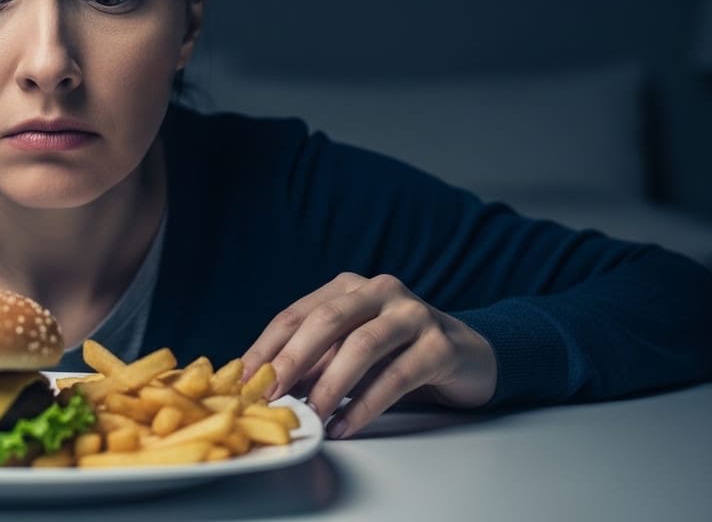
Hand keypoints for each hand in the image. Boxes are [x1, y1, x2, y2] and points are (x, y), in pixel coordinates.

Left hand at [242, 272, 495, 438]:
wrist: (467, 356)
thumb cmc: (397, 353)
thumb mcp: (350, 351)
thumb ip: (315, 361)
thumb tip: (268, 386)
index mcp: (348, 287)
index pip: (298, 314)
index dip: (267, 347)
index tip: (244, 379)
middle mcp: (380, 291)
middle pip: (327, 320)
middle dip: (293, 359)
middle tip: (271, 394)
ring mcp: (413, 314)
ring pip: (363, 345)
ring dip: (330, 385)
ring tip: (311, 415)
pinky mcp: (440, 344)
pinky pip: (397, 376)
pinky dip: (366, 404)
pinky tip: (346, 424)